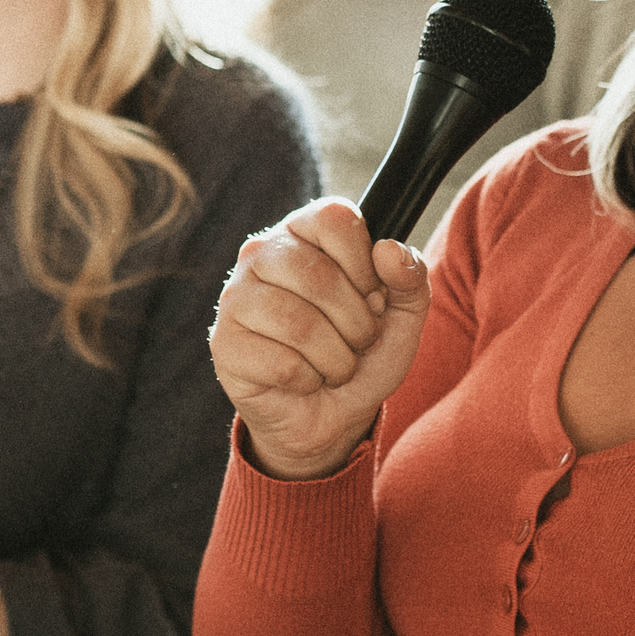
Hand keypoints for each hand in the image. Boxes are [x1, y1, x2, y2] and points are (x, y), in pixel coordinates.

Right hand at [208, 199, 430, 480]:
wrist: (330, 417)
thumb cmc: (361, 354)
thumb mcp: (402, 317)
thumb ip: (409, 277)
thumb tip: (388, 249)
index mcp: (303, 232)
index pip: (334, 219)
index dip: (365, 263)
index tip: (372, 294)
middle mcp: (261, 254)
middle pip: (318, 275)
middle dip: (356, 322)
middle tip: (358, 341)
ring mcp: (235, 298)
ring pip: (299, 324)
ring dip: (336, 358)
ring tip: (335, 365)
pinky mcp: (224, 344)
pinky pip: (282, 363)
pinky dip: (309, 380)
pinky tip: (304, 380)